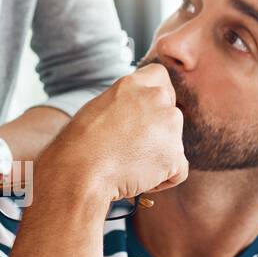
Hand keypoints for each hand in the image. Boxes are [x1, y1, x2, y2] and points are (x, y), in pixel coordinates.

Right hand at [36, 64, 187, 205]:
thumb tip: (135, 113)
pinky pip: (178, 170)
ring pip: (175, 142)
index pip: (160, 76)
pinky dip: (162, 179)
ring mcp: (169, 126)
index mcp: (133, 84)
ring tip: (129, 164)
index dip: (156, 97)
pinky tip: (138, 179)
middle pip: (171, 113)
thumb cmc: (79, 145)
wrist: (80, 172)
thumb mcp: (99, 108)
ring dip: (159, 155)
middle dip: (158, 131)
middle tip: (130, 148)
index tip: (144, 114)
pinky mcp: (175, 156)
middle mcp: (156, 99)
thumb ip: (125, 103)